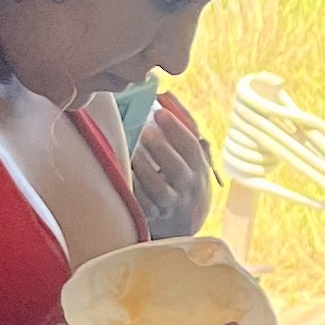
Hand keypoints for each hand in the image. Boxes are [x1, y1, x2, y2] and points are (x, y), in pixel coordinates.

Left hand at [128, 92, 214, 238]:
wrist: (183, 228)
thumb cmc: (184, 184)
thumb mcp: (194, 162)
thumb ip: (183, 131)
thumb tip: (166, 96)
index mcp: (199, 170)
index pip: (192, 147)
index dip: (177, 129)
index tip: (160, 112)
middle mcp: (188, 188)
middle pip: (176, 168)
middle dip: (160, 148)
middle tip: (144, 131)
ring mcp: (171, 205)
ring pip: (158, 188)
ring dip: (144, 168)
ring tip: (132, 151)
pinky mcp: (154, 218)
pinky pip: (142, 204)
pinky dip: (133, 189)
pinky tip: (124, 174)